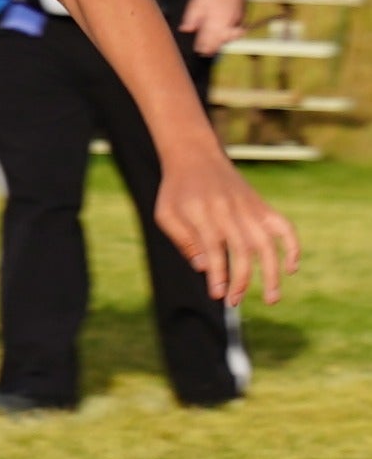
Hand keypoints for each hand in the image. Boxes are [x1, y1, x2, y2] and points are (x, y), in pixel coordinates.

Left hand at [154, 145, 298, 306]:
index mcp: (203, 214)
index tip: (218, 295)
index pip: (214, 250)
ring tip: (271, 298)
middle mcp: (230, 212)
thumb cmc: (176, 190)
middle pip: (242, 250)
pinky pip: (283, 226)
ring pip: (266, 243)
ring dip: (271, 272)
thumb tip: (202, 268)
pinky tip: (292, 267)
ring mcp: (249, 208)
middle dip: (242, 279)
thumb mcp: (166, 214)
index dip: (218, 274)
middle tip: (234, 302)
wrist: (195, 156)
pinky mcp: (261, 206)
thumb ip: (182, 240)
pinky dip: (292, 246)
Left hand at [179, 0, 245, 58]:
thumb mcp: (195, 5)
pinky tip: (228, 36)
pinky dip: (233, 34)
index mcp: (212, 24)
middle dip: (211, 48)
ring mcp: (234, 21)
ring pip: (229, 38)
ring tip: (216, 47)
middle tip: (205, 53)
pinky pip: (237, 30)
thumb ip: (190, 19)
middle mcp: (224, 25)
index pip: (206, 41)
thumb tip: (185, 30)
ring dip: (222, 43)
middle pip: (218, 42)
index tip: (198, 51)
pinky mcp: (240, 17)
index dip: (201, 47)